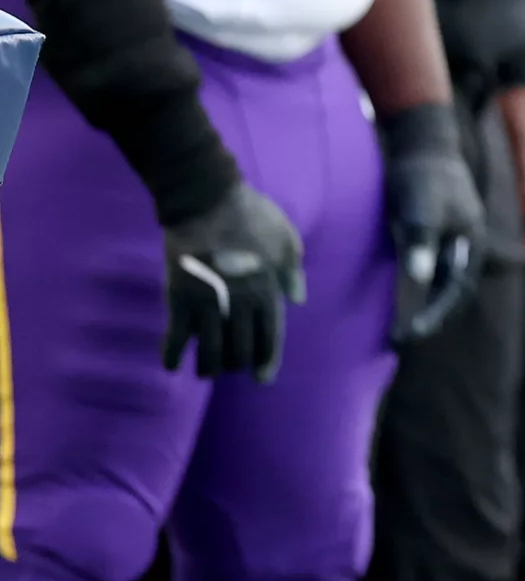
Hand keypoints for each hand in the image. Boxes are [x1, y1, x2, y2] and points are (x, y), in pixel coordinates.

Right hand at [161, 180, 305, 382]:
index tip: (263, 378)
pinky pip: (175, 337)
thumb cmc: (252, 216)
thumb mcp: (287, 239)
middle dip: (237, 364)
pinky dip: (172, 355)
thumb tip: (297, 299)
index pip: (271, 337)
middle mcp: (241, 305)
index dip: (268, 360)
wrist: (207, 201)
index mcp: (268, 291)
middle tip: (232, 367)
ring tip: (207, 371)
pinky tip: (171, 365)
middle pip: (240, 350)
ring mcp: (209, 304)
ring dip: (209, 366)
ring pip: (210, 351)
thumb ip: (293, 271)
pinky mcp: (180, 299)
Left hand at [381, 103, 487, 344]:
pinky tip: (397, 296)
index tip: (408, 335)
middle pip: (454, 293)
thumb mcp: (419, 205)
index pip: (457, 292)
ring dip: (425, 306)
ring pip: (444, 283)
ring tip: (397, 327)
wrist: (419, 141)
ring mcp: (453, 240)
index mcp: (471, 242)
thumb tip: (419, 279)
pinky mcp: (436, 234)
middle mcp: (467, 245)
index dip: (435, 316)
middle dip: (432, 318)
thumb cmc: (420, 173)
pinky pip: (432, 270)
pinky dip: (419, 288)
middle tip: (400, 340)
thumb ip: (420, 240)